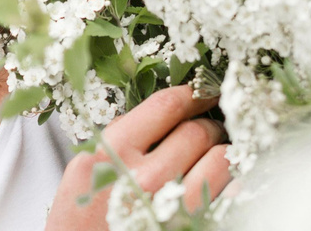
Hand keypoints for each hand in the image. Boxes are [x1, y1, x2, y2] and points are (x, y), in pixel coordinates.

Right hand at [45, 85, 231, 229]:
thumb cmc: (81, 223)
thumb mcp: (85, 172)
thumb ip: (121, 139)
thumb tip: (167, 110)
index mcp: (108, 155)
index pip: (165, 106)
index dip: (191, 95)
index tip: (200, 93)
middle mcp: (140, 180)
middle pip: (197, 131)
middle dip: (210, 126)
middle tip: (211, 129)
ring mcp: (167, 208)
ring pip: (219, 159)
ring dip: (223, 152)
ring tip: (216, 154)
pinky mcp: (188, 228)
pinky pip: (227, 196)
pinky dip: (229, 184)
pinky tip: (220, 182)